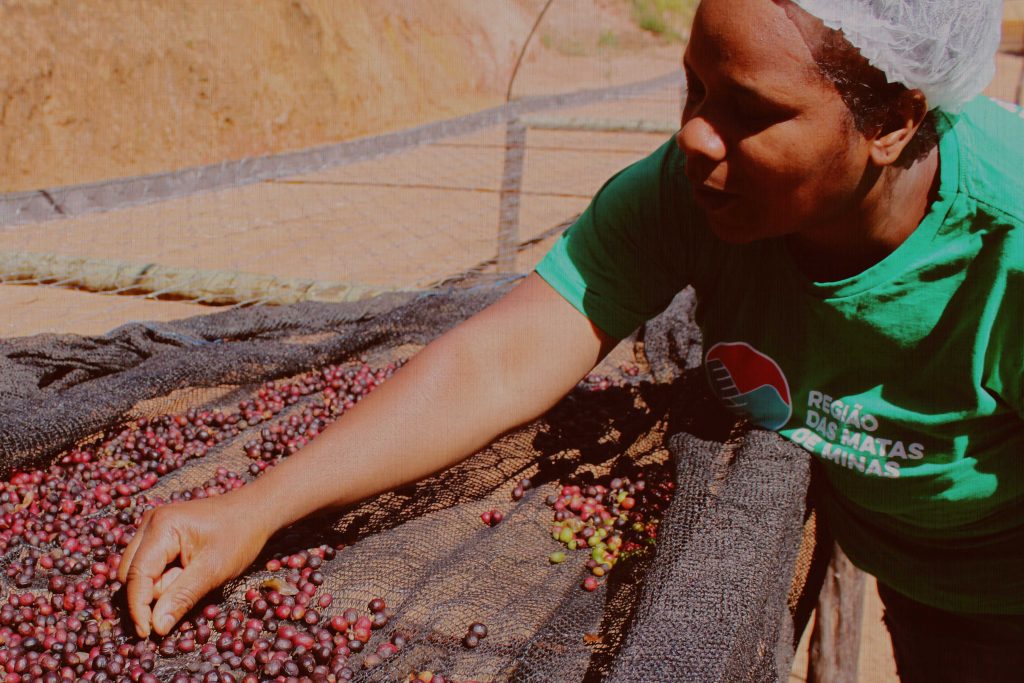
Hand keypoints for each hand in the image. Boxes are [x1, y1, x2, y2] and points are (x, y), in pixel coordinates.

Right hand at [117, 492, 271, 637]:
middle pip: (131, 573)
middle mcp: (150, 523)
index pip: (135, 575)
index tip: (146, 634)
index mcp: (161, 527)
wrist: (257, 510)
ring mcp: (154, 526)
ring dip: (160, 584)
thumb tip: (156, 627)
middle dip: (151, 593)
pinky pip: (152, 563)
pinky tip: (189, 570)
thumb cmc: (239, 536)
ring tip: (193, 576)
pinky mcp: (162, 533)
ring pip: (139, 570)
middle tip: (183, 595)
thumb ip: (181, 597)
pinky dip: (165, 575)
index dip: (138, 607)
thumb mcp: (213, 570)